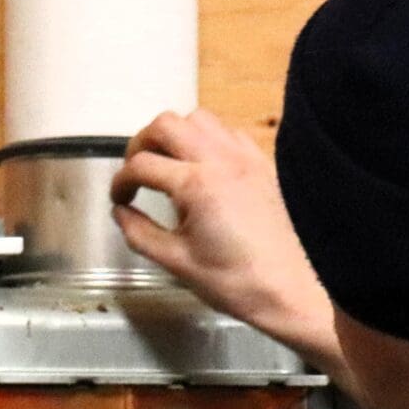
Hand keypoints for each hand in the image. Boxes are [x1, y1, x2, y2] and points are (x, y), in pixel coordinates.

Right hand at [109, 109, 342, 377]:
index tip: (118, 199)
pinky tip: (202, 166)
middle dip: (142, 144)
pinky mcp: (261, 163)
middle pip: (166, 124)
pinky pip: (227, 132)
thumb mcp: (176, 262)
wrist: (289, 289)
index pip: (142, 165)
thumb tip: (120, 212)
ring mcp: (244, 157)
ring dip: (175, 135)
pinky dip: (206, 139)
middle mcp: (220, 159)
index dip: (121, 181)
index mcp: (195, 185)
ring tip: (167, 164)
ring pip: (198, 119)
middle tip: (136, 172)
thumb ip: (139, 232)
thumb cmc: (232, 282)